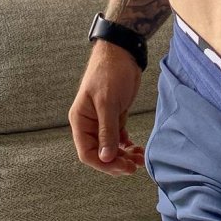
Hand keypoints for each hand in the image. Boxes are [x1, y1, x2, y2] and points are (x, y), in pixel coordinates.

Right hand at [68, 41, 146, 176]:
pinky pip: (119, 139)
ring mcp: (102, 122)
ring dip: (124, 156)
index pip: (87, 153)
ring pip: (111, 148)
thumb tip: (105, 158)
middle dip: (116, 162)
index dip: (104, 164)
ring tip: (139, 159)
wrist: (122, 53)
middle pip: (100, 154)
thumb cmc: (110, 73)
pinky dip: (128, 147)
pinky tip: (138, 149)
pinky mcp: (115, 117)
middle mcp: (89, 124)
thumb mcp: (108, 102)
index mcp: (80, 121)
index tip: (122, 167)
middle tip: (134, 166)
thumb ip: (107, 131)